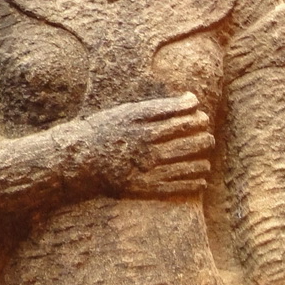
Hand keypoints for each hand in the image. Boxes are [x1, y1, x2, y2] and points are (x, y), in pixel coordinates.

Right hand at [83, 93, 215, 199]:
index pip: (182, 117)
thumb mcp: (129, 111)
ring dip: (203, 160)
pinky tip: (202, 179)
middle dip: (204, 137)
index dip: (196, 116)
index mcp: (143, 122)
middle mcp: (147, 143)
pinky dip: (195, 182)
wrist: (79, 158)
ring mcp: (147, 166)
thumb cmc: (106, 130)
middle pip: (189, 140)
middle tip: (206, 136)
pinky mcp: (145, 186)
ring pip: (188, 163)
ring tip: (205, 158)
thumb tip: (192, 99)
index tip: (199, 115)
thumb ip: (161, 106)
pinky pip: (178, 186)